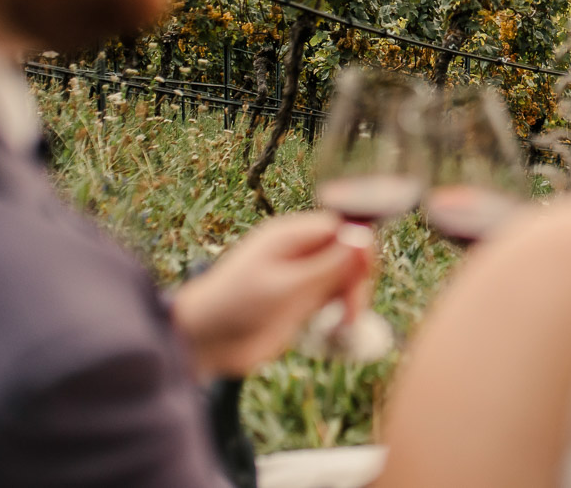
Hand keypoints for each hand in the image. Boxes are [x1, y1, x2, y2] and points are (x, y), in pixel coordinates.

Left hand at [170, 212, 372, 378]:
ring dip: (351, 296)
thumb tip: (365, 240)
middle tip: (351, 312)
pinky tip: (338, 328)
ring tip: (344, 323)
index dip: (359, 248)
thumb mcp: (288, 287)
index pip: (341, 227)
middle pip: (347, 252)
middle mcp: (298, 251)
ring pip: (343, 276)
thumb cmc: (237, 307)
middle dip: (356, 279)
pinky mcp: (300, 300)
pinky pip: (332, 296)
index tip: (364, 278)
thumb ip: (328, 266)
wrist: (205, 342)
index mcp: (290, 236)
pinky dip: (340, 309)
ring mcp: (300, 275)